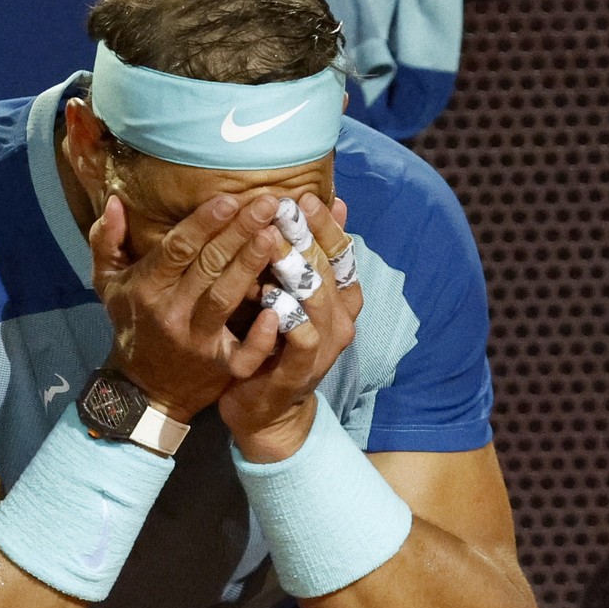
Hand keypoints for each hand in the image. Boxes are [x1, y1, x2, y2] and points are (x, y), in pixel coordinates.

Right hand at [89, 192, 284, 421]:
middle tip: (268, 203)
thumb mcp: (108, 283)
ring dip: (251, 265)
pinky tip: (279, 307)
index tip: (228, 199)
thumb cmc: (132, 323)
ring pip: (226, 298)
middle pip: (208, 266)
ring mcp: (198, 341)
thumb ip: (106, 241)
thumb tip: (115, 201)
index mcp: (146, 288)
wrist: (144, 387)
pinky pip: (244, 352)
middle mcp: (171, 312)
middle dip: (238, 232)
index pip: (177, 249)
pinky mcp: (221, 366)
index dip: (202, 223)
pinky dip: (262, 334)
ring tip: (274, 236)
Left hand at [219, 194, 362, 459]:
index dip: (325, 225)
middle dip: (305, 236)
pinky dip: (287, 318)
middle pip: (327, 270)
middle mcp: (339, 322)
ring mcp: (321, 348)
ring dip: (296, 269)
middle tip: (283, 207)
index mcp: (341, 301)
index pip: (341, 254)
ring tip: (273, 241)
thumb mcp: (291, 296)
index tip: (304, 197)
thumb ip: (304, 257)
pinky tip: (268, 296)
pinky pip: (299, 341)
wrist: (267, 411)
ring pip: (316, 301)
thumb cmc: (275, 344)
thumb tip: (327, 202)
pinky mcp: (298, 372)